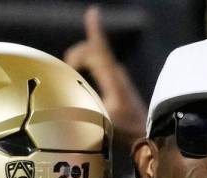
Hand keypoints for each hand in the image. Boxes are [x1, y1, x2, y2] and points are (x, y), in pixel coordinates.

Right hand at [64, 6, 146, 148]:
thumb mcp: (102, 122)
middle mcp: (116, 72)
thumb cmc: (125, 130)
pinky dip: (83, 65)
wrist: (144, 136)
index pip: (101, 50)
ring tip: (69, 77)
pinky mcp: (116, 82)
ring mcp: (117, 76)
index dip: (96, 31)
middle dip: (75, 56)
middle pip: (92, 51)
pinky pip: (96, 65)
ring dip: (78, 61)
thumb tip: (63, 109)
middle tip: (64, 72)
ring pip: (93, 58)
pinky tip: (76, 73)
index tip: (93, 12)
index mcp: (113, 79)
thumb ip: (85, 113)